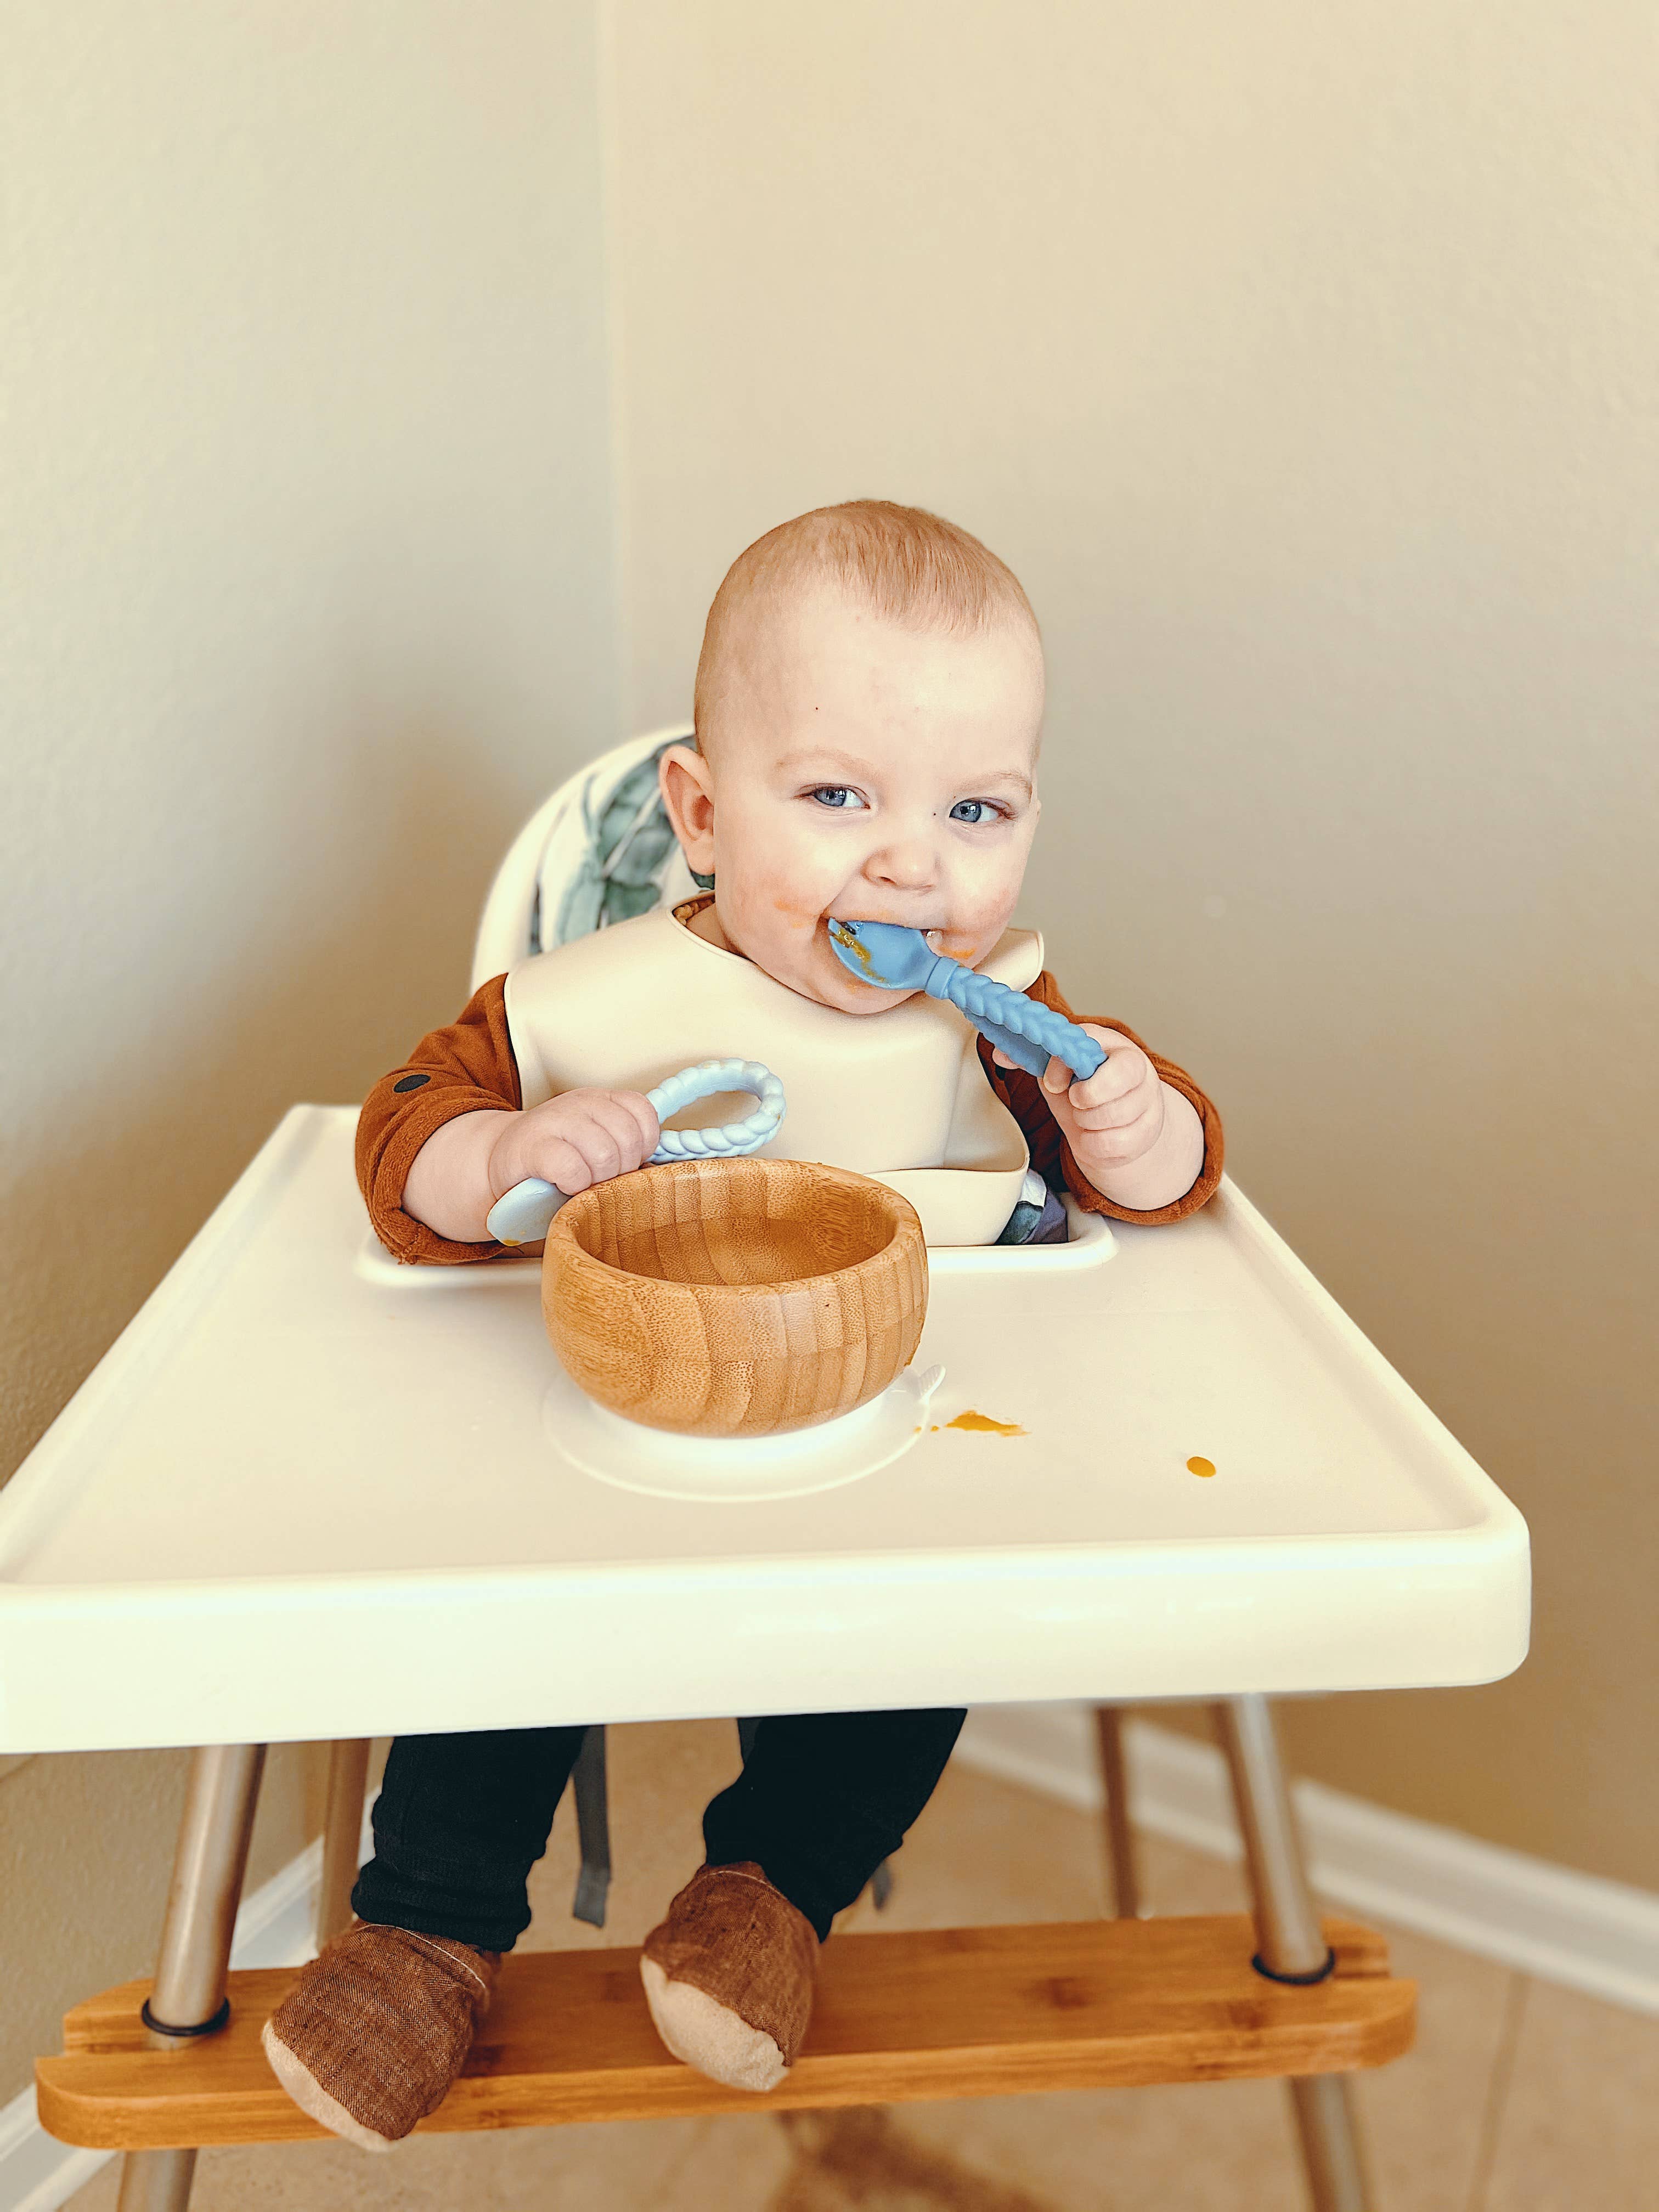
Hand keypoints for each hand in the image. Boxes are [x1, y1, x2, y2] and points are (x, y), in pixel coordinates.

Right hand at [487, 1088, 660, 1203]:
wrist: (501, 1162)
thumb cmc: (555, 1160)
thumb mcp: (594, 1143)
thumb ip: (624, 1148)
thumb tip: (654, 1171)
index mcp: (601, 1099)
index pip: (643, 1112)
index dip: (643, 1145)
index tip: (626, 1161)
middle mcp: (580, 1102)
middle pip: (628, 1138)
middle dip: (621, 1169)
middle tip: (601, 1179)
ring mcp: (555, 1120)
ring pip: (605, 1153)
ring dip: (597, 1180)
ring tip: (582, 1183)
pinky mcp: (533, 1146)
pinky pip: (572, 1169)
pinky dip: (574, 1185)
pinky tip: (564, 1185)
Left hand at [992, 1024, 1166, 1179]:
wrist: (1119, 1121)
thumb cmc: (1088, 1088)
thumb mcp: (1062, 1070)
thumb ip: (1034, 1059)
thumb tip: (1003, 1054)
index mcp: (1113, 1047)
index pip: (1091, 1049)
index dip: (1063, 1068)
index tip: (1052, 1082)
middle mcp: (1138, 1071)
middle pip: (1102, 1091)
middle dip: (1079, 1103)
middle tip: (1076, 1100)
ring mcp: (1146, 1102)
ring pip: (1106, 1121)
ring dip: (1086, 1124)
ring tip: (1088, 1116)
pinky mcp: (1147, 1133)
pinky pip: (1110, 1145)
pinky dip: (1095, 1145)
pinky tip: (1097, 1133)